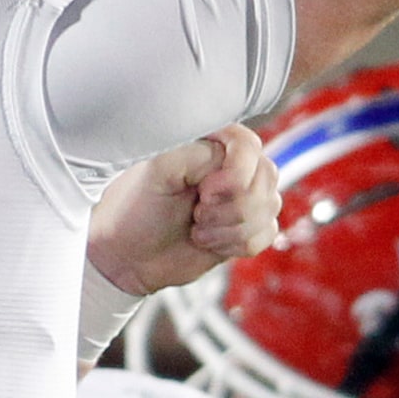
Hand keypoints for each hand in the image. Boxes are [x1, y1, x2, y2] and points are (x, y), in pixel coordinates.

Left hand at [86, 124, 279, 296]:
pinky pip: (268, 232)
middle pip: (265, 177)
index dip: (233, 177)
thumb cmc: (134, 208)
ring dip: (231, 228)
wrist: (128, 255)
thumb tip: (226, 158)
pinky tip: (211, 242)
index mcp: (209, 142)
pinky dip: (238, 244)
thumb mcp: (158, 169)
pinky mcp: (247, 224)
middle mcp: (231, 164)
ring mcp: (242, 195)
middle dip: (231, 207)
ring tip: (198, 229)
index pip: (249, 145)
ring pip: (269, 206)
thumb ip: (196, 152)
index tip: (203, 193)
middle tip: (197, 213)